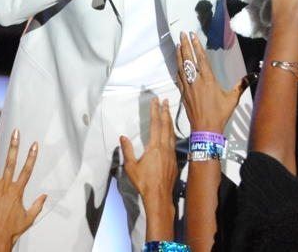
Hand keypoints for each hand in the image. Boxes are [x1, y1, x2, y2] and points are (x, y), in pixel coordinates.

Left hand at [0, 130, 45, 250]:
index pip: (27, 170)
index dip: (31, 157)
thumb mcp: (29, 218)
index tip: (34, 145)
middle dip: (14, 146)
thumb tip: (45, 196)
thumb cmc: (12, 230)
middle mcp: (5, 187)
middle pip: (10, 163)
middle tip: (15, 133)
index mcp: (17, 191)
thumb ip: (37, 205)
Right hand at [120, 99, 176, 240]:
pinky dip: (171, 133)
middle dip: (165, 111)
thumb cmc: (144, 182)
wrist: (159, 196)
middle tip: (165, 100)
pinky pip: (173, 142)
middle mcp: (165, 147)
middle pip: (166, 125)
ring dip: (169, 121)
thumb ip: (127, 150)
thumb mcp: (131, 166)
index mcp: (155, 147)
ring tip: (168, 112)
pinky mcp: (174, 160)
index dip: (155, 111)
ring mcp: (171, 154)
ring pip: (171, 133)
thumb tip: (123, 137)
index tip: (155, 100)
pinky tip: (170, 132)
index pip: (155, 124)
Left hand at [176, 32, 246, 132]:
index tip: (192, 35)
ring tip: (177, 44)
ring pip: (181, 67)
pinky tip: (176, 64)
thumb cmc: (219, 114)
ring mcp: (188, 86)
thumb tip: (253, 76)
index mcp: (208, 79)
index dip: (196, 45)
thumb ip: (241, 85)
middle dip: (185, 45)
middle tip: (181, 34)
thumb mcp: (232, 99)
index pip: (201, 58)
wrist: (204, 128)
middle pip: (188, 59)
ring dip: (179, 54)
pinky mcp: (183, 93)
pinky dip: (177, 69)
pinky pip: (179, 78)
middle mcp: (196, 80)